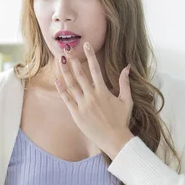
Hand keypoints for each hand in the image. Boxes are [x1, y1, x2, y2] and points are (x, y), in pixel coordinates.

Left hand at [54, 42, 133, 157]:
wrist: (115, 139)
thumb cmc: (121, 120)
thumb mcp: (127, 100)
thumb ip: (125, 83)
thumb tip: (127, 67)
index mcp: (104, 91)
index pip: (96, 69)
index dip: (90, 56)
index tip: (86, 45)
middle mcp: (92, 96)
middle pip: (80, 74)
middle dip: (73, 60)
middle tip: (66, 49)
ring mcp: (83, 105)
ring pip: (71, 85)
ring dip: (65, 72)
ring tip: (59, 61)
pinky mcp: (76, 114)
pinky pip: (67, 99)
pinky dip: (61, 89)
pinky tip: (57, 80)